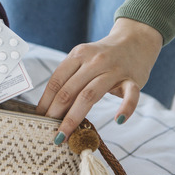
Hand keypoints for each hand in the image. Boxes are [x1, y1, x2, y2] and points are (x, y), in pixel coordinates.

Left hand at [38, 18, 163, 143]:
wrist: (136, 39)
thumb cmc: (103, 56)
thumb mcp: (83, 60)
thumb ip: (71, 79)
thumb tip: (50, 108)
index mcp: (77, 55)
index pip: (56, 82)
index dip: (45, 102)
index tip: (39, 119)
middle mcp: (94, 61)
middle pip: (70, 91)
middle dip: (56, 114)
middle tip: (50, 133)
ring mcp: (115, 69)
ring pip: (90, 95)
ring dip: (75, 117)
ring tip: (66, 134)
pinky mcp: (134, 79)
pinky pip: (131, 95)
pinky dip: (126, 108)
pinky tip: (118, 121)